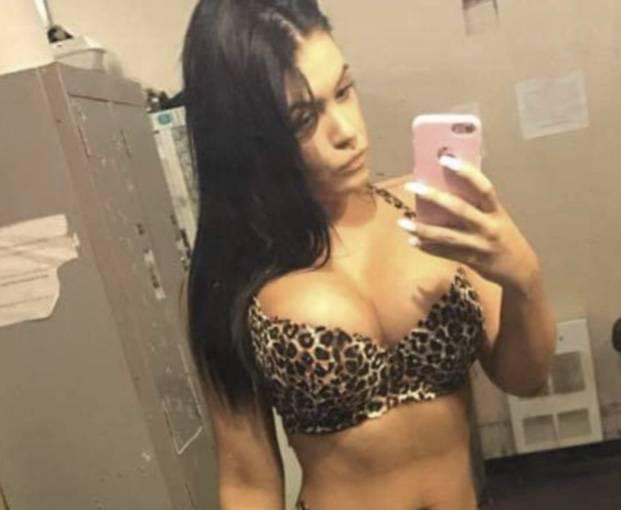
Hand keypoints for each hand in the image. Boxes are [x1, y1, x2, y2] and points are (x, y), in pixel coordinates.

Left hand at [398, 155, 539, 295]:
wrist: (521, 270)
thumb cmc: (505, 238)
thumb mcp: (498, 218)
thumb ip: (478, 207)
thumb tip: (449, 188)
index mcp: (496, 212)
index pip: (483, 187)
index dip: (466, 172)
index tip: (445, 159)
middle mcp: (488, 226)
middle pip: (459, 209)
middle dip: (434, 196)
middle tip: (412, 186)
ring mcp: (479, 245)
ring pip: (447, 235)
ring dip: (423, 229)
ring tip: (403, 223)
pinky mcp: (471, 260)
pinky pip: (445, 253)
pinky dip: (428, 247)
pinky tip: (413, 241)